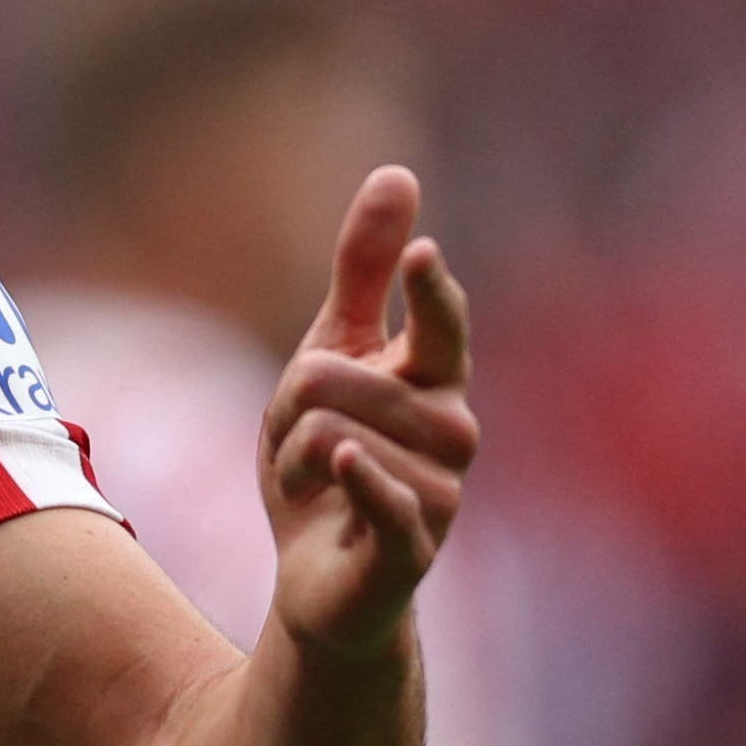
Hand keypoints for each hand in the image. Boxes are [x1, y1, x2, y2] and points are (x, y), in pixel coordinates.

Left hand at [261, 167, 477, 659]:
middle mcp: (453, 430)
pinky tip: (347, 463)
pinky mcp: (414, 544)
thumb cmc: (328, 457)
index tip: (419, 254)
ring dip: (295, 457)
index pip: (441, 325)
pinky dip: (358, 478)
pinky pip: (385, 495)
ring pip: (332, 431)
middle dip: (291, 402)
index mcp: (436, 380)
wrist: (316, 573)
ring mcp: (441, 490)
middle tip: (301, 442)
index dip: (428, 292)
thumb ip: (362, 271)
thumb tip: (398, 172)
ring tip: (316, 483)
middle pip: (337, 376)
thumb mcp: (330, 354)